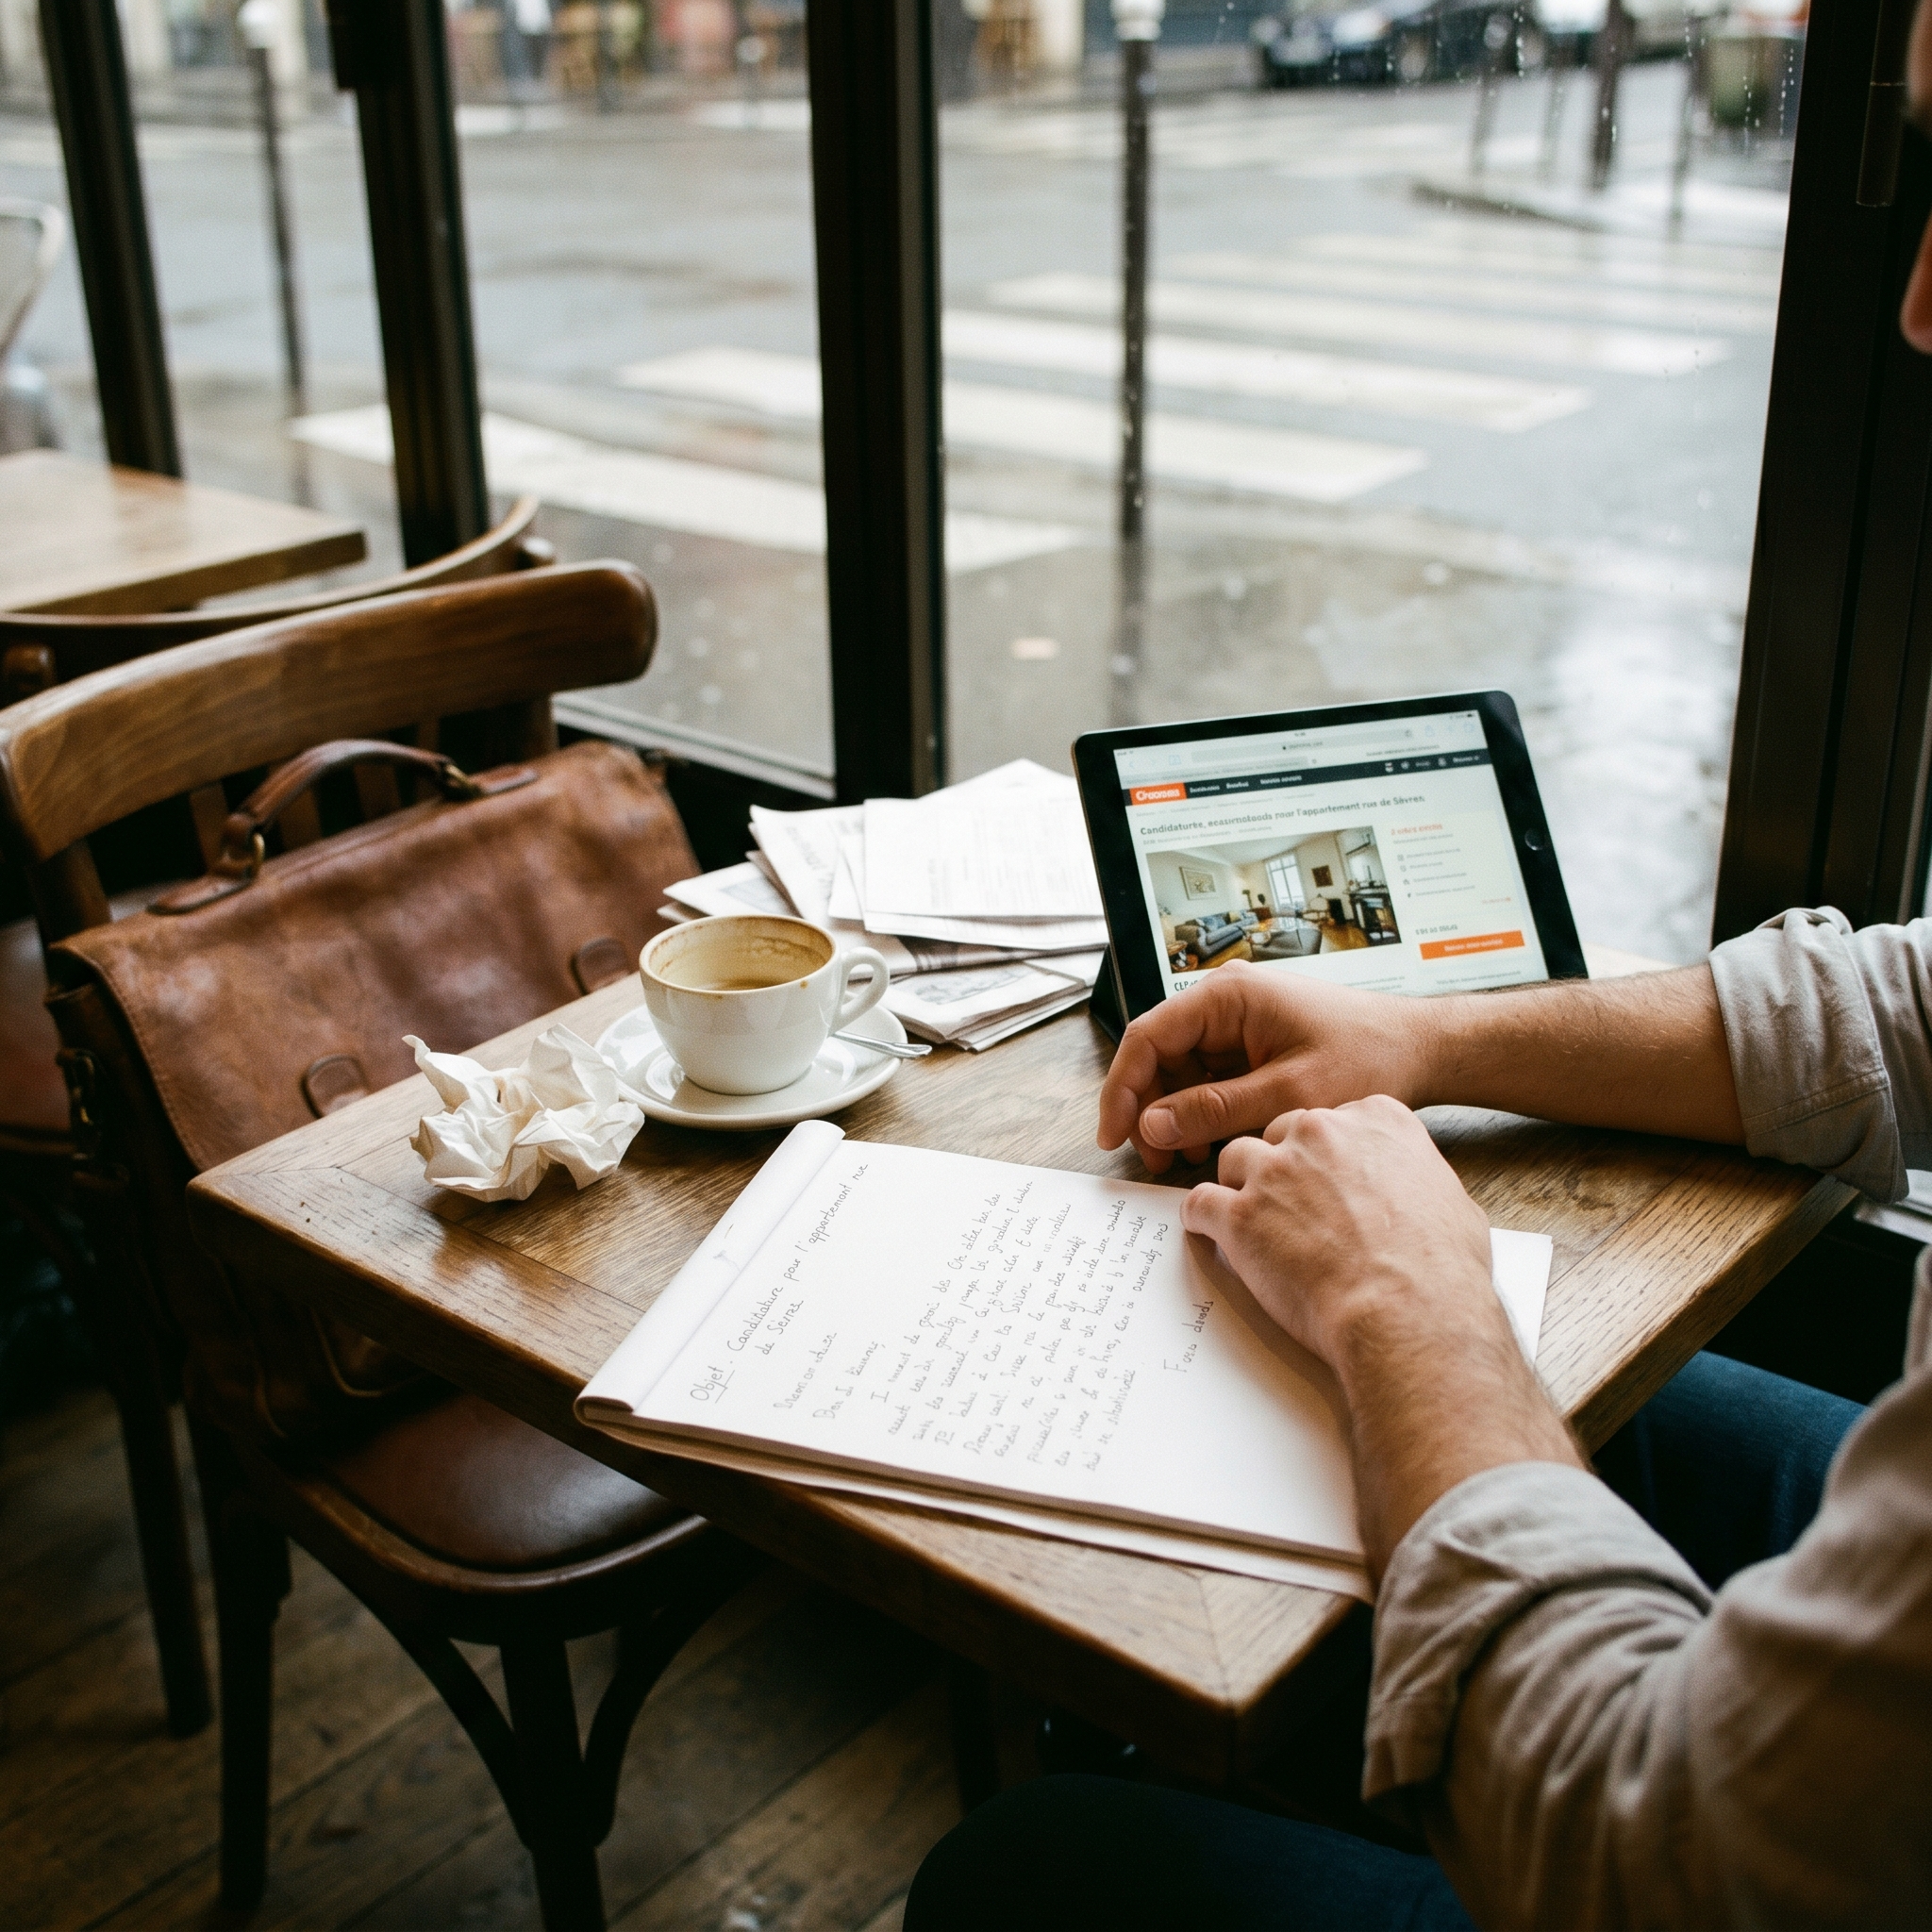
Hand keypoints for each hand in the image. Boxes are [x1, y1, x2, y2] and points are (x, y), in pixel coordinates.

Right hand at [1097, 962, 1432, 1171]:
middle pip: (1158, 1055)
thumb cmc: (1369, 1056)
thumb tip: (1152, 1125)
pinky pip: (1207, 1077)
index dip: (1123, 1088)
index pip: (1147, 1036)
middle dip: (1150, 1109)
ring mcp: (1238, 1022)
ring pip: (1179, 1070)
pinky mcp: (1251, 1043)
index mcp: (1228, 996)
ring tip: (1187, 1158)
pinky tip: (1212, 1144)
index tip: (1114, 1134)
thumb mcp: (1288, 1093)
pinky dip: (1201, 1112)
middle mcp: (1226, 1001)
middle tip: (1155, 1160)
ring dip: (1175, 1115)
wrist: (1420, 1049)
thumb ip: (1215, 1109)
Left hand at [1180, 1095, 1496, 1374]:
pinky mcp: (1240, 1215)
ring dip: (1239, 1186)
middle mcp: (1321, 1133)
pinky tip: (1211, 1232)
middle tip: (1290, 1203)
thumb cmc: (1440, 1270)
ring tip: (1250, 1218)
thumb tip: (1417, 1193)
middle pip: (1280, 1131)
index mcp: (1377, 1120)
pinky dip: (1203, 1218)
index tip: (1326, 1174)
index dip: (1326, 1152)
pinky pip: (1200, 1202)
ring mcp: (1275, 1171)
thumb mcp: (1451, 1202)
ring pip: (1235, 1157)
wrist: (1408, 1313)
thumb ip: (1418, 1178)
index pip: (1334, 1117)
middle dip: (1282, 1164)